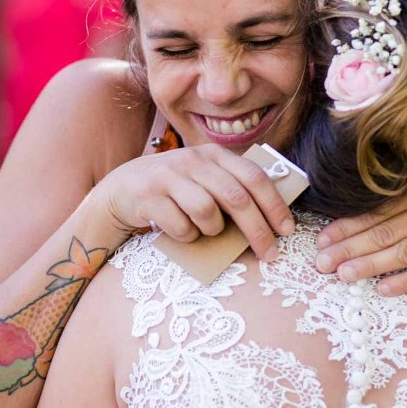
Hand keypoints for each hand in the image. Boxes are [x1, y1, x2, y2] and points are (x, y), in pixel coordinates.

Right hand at [97, 144, 295, 261]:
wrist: (120, 190)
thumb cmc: (174, 190)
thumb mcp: (203, 179)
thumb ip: (231, 188)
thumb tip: (271, 219)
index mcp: (213, 154)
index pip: (254, 177)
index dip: (274, 205)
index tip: (286, 230)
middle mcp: (192, 160)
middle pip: (236, 198)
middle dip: (257, 230)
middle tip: (269, 253)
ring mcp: (168, 176)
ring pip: (207, 212)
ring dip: (212, 230)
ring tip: (205, 230)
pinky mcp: (148, 197)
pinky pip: (180, 226)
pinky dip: (187, 237)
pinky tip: (181, 231)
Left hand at [314, 177, 406, 294]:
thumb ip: (401, 197)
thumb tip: (353, 214)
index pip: (378, 211)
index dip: (348, 225)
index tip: (322, 239)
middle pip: (386, 232)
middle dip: (350, 247)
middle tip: (322, 262)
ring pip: (405, 252)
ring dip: (372, 265)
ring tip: (343, 275)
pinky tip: (383, 290)